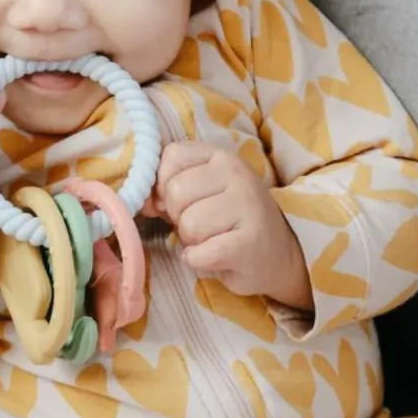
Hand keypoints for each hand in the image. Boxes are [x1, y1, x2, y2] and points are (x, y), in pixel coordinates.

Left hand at [148, 141, 313, 310]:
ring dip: (191, 240)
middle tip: (200, 225)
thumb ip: (167, 187)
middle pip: (175, 193)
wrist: (274, 253)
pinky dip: (199, 260)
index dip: (162, 184)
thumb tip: (143, 200)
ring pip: (188, 224)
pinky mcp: (249, 243)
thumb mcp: (199, 192)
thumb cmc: (226, 220)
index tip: (177, 200)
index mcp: (219, 157)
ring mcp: (247, 206)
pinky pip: (200, 253)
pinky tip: (215, 256)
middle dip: (177, 216)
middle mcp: (236, 174)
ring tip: (210, 239)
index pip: (171, 157)